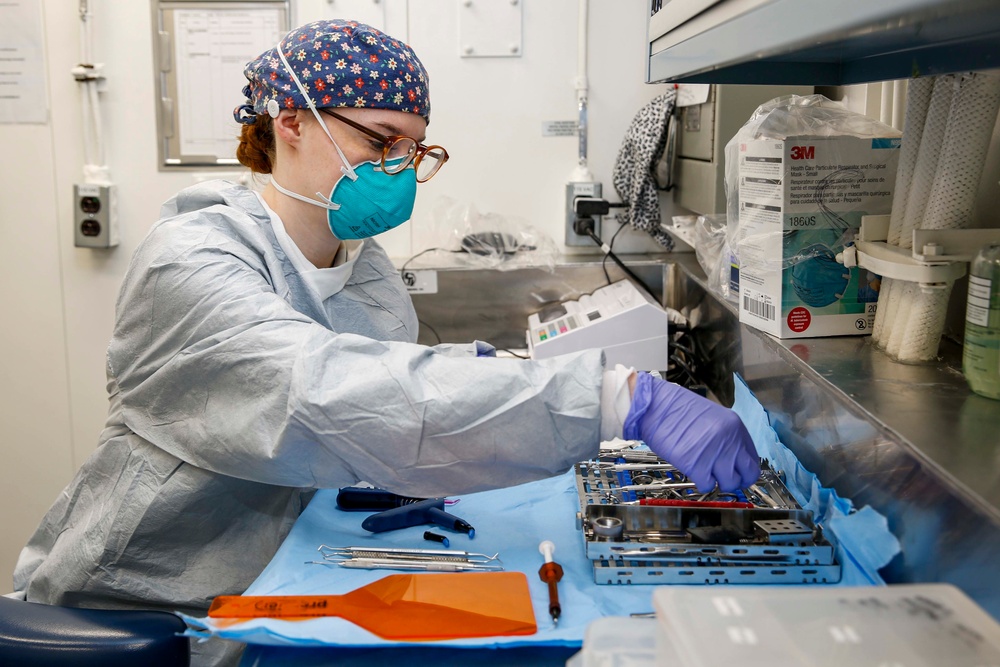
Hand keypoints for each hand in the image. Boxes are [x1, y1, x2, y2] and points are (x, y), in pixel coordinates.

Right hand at [623, 372, 759, 492]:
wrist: (655, 406)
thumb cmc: (677, 410)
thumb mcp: (712, 417)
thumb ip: (726, 437)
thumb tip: (733, 458)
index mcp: (735, 427)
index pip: (753, 459)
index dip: (744, 469)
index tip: (737, 472)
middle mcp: (729, 441)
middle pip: (747, 475)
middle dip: (737, 480)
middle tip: (724, 478)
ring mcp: (713, 454)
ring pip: (729, 483)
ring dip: (718, 482)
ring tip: (706, 474)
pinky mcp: (695, 465)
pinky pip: (707, 485)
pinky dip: (701, 483)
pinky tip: (694, 473)